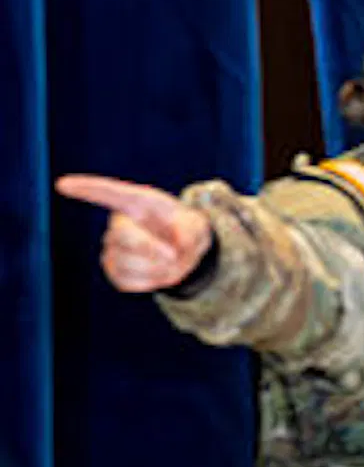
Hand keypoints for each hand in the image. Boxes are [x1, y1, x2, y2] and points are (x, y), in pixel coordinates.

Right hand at [56, 173, 212, 294]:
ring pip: (126, 262)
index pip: (109, 193)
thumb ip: (189, 232)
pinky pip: (128, 281)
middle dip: (150, 249)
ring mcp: (113, 249)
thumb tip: (172, 252)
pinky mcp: (114, 271)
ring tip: (170, 261)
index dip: (86, 188)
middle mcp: (120, 224)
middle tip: (175, 256)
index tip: (62, 184)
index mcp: (137, 203)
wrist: (185, 252)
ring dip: (157, 267)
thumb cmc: (186, 229)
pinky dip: (152, 281)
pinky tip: (159, 272)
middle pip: (121, 236)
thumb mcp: (198, 224)